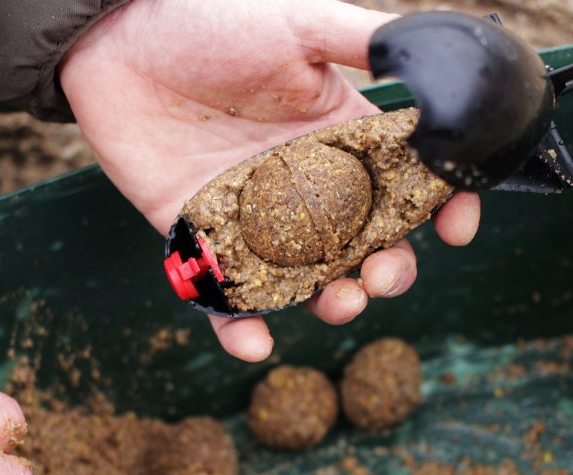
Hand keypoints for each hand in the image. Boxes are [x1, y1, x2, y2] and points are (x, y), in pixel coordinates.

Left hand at [60, 0, 479, 361]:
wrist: (116, 36)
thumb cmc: (210, 18)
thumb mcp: (300, 24)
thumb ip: (366, 46)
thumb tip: (442, 75)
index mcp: (343, 138)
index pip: (408, 185)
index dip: (442, 209)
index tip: (456, 229)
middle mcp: (308, 186)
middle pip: (365, 245)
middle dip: (388, 270)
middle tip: (383, 275)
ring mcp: (257, 218)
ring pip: (308, 279)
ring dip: (332, 302)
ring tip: (339, 302)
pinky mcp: (202, 239)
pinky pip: (227, 296)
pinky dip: (240, 327)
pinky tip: (256, 343)